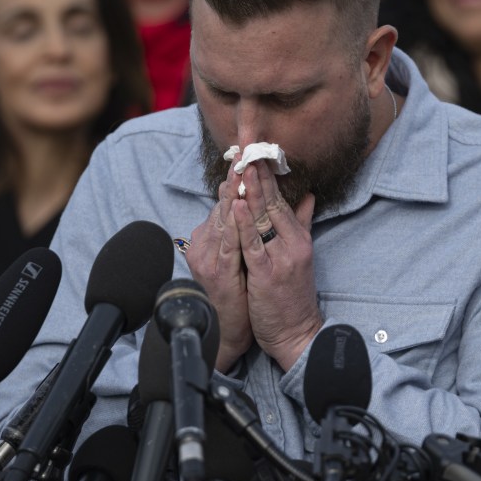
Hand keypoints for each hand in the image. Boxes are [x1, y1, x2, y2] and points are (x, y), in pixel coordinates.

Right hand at [186, 162, 252, 371]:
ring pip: (223, 220)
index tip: (248, 154)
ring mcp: (210, 257)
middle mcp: (207, 243)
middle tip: (243, 150)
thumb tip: (272, 202)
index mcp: (215, 237)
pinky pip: (226, 245)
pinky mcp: (217, 272)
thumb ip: (256, 229)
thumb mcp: (248, 256)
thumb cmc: (241, 293)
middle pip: (223, 205)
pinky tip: (236, 207)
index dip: (238, 178)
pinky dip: (232, 225)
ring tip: (239, 169)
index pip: (227, 202)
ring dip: (231, 194)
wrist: (229, 330)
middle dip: (234, 178)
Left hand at [234, 161, 323, 370]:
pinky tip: (237, 205)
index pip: (281, 199)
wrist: (297, 333)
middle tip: (247, 148)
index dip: (266, 175)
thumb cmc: (293, 296)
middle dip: (258, 175)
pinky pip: (254, 244)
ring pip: (263, 219)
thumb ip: (302, 224)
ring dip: (251, 191)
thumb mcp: (301, 255)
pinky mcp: (267, 273)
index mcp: (298, 238)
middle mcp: (293, 243)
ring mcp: (281, 258)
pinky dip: (245, 223)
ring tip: (241, 167)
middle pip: (272, 202)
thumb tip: (308, 196)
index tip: (255, 152)